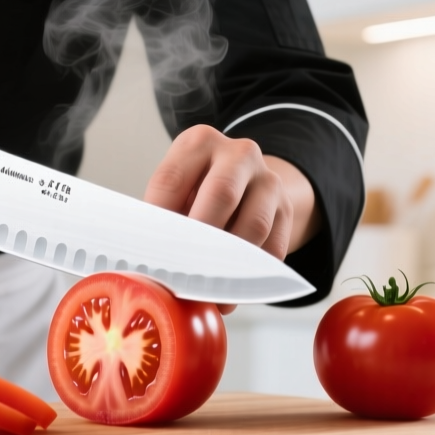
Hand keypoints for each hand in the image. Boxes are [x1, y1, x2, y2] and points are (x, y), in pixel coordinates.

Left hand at [144, 125, 321, 300]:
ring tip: (209, 292)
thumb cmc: (199, 189)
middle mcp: (238, 153)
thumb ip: (163, 215)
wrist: (247, 181)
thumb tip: (148, 263)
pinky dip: (251, 273)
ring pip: (253, 225)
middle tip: (183, 272)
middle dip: (200, 239)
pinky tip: (232, 290)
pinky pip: (273, 247)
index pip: (172, 179)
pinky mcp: (286, 209)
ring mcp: (267, 180)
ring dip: (230, 264)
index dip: (159, 220)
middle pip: (221, 194)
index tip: (151, 253)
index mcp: (199, 142)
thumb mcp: (178, 188)